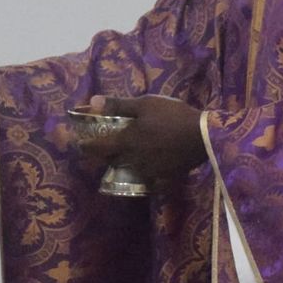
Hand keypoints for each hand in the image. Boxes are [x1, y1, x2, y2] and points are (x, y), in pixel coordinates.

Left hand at [80, 95, 208, 186]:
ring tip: (125, 156)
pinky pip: (148, 179)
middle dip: (104, 155)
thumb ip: (118, 105)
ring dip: (123, 163)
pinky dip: (144, 175)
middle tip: (102, 148)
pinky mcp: (164, 177)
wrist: (203, 136)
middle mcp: (133, 160)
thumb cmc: (172, 116)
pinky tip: (147, 170)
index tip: (80, 145)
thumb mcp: (145, 104)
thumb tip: (93, 102)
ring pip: (129, 169)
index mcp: (126, 142)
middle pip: (112, 160)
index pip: (99, 148)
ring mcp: (149, 171)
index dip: (87, 147)